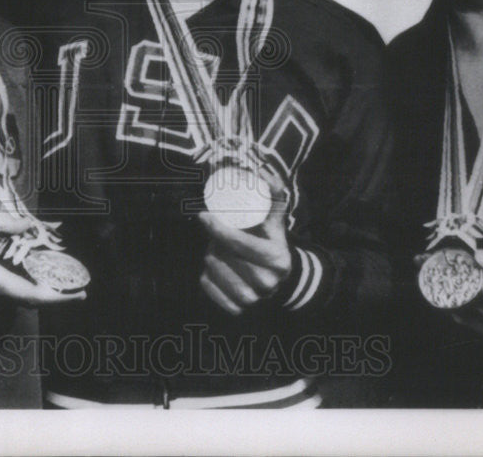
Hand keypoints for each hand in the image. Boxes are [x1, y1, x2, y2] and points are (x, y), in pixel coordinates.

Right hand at [0, 214, 85, 312]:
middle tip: (52, 266)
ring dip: (17, 280)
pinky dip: (1, 284)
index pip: (31, 296)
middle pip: (22, 295)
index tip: (79, 295)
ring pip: (7, 295)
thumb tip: (27, 225)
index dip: (58, 298)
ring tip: (19, 256)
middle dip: (39, 282)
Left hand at [198, 173, 291, 315]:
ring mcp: (253, 300)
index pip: (239, 242)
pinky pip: (207, 287)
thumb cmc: (271, 242)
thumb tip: (263, 172)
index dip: (218, 228)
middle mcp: (267, 283)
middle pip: (223, 255)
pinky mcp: (237, 310)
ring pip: (212, 270)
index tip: (204, 216)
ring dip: (210, 257)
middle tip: (215, 233)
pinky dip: (206, 276)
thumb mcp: (275, 220)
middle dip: (214, 242)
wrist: (278, 279)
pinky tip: (215, 269)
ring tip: (218, 250)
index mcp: (278, 259)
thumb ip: (273, 195)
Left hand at [451, 248, 482, 344]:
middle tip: (435, 267)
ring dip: (454, 298)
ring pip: (467, 316)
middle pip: (464, 301)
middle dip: (450, 283)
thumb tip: (477, 257)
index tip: (442, 259)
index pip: (470, 285)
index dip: (454, 271)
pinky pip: (477, 326)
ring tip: (445, 279)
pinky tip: (461, 297)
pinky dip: (465, 311)